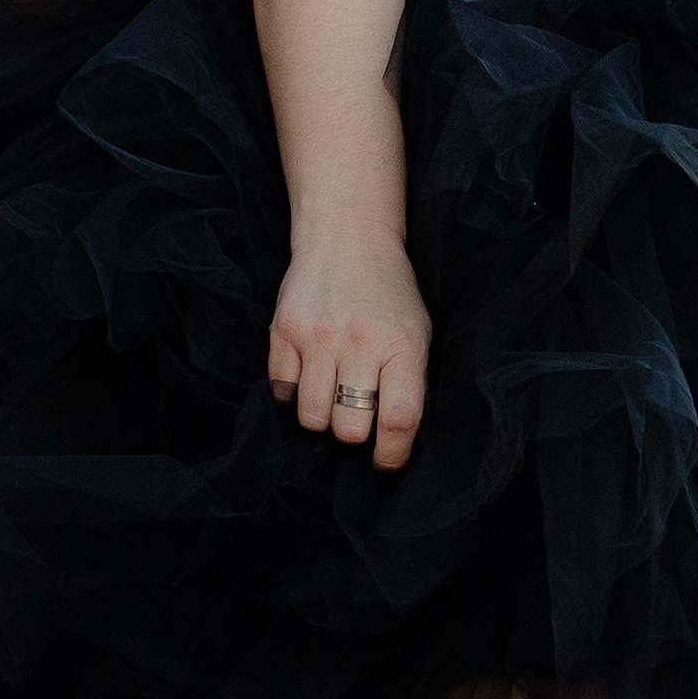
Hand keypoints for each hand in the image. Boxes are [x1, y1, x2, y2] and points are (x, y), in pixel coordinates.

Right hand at [268, 222, 428, 466]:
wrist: (347, 237)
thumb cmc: (389, 291)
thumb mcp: (416, 332)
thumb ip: (408, 381)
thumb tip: (396, 438)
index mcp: (401, 346)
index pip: (399, 420)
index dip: (393, 453)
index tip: (387, 461)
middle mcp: (358, 343)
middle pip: (349, 428)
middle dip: (353, 433)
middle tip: (356, 416)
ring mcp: (316, 337)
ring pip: (311, 418)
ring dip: (322, 417)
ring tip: (331, 395)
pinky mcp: (282, 332)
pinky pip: (281, 391)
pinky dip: (295, 393)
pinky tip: (309, 374)